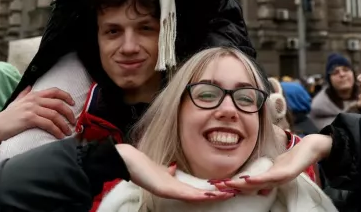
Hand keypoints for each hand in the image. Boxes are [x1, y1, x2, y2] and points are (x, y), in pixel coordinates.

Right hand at [0, 86, 75, 153]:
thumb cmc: (6, 117)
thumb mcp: (15, 102)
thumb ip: (24, 94)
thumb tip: (30, 85)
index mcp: (33, 94)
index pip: (54, 91)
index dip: (66, 96)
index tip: (73, 103)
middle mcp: (33, 100)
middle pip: (58, 103)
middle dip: (69, 113)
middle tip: (73, 121)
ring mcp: (31, 109)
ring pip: (55, 115)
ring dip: (64, 124)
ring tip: (68, 132)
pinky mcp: (29, 119)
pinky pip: (48, 124)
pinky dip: (57, 130)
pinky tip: (60, 136)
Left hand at [115, 145, 233, 201]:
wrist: (128, 163)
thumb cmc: (142, 165)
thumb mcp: (159, 169)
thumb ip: (169, 170)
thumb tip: (174, 167)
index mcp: (174, 185)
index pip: (195, 189)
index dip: (210, 190)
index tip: (224, 188)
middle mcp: (174, 190)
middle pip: (198, 195)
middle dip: (215, 195)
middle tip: (231, 193)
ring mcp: (170, 191)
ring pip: (195, 196)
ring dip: (211, 196)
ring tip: (225, 194)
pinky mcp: (166, 190)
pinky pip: (185, 194)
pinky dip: (198, 194)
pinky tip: (208, 194)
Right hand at [216, 133, 331, 192]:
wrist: (313, 149)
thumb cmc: (294, 155)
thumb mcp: (277, 164)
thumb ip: (266, 172)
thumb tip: (251, 180)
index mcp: (270, 178)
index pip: (250, 183)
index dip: (235, 184)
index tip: (220, 183)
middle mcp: (274, 181)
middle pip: (251, 186)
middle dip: (234, 186)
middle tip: (218, 186)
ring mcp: (280, 178)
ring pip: (258, 184)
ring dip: (242, 185)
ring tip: (229, 185)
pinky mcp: (287, 173)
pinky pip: (270, 178)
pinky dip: (258, 180)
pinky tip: (248, 180)